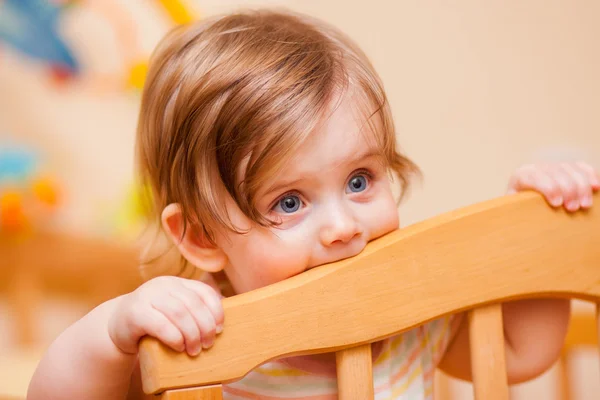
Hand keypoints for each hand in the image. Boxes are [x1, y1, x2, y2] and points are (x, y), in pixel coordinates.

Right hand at [108, 276, 223, 355]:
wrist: (116, 327)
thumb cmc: (152, 322)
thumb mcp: (173, 312)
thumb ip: (192, 311)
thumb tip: (220, 323)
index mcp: (176, 283)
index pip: (203, 291)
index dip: (215, 310)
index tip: (219, 329)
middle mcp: (163, 284)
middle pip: (192, 303)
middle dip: (204, 326)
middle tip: (207, 345)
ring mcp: (147, 296)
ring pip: (178, 312)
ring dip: (191, 333)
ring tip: (194, 350)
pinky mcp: (135, 312)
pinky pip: (160, 324)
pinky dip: (174, 337)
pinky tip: (178, 347)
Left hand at [507, 161, 599, 211]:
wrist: (523, 207)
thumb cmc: (518, 213)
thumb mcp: (512, 212)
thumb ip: (514, 212)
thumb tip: (518, 219)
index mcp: (521, 176)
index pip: (534, 176)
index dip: (548, 188)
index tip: (557, 204)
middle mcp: (538, 167)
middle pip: (556, 172)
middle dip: (568, 190)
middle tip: (573, 209)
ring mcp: (554, 166)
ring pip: (572, 169)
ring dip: (582, 187)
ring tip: (585, 205)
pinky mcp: (568, 169)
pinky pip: (583, 167)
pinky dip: (592, 176)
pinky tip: (597, 187)